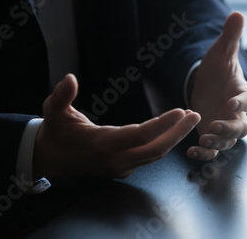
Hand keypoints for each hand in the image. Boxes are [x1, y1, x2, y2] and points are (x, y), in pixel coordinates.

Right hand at [34, 74, 200, 178]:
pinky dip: (163, 143)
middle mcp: (115, 159)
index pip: (139, 136)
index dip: (161, 125)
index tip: (180, 111)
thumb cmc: (55, 131)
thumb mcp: (53, 111)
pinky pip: (149, 156)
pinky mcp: (123, 168)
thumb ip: (61, 95)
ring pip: (155, 155)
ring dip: (174, 138)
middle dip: (178, 133)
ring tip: (188, 119)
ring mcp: (121, 167)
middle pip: (155, 149)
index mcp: (101, 144)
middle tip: (196, 115)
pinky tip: (172, 130)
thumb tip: (69, 78)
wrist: (50, 158)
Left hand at [188, 12, 246, 160]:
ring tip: (202, 142)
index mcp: (241, 92)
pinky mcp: (210, 134)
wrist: (208, 82)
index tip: (231, 103)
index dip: (242, 103)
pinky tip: (191, 152)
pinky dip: (203, 154)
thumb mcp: (220, 51)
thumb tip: (237, 14)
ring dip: (216, 144)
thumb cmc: (218, 67)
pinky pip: (211, 149)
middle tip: (215, 127)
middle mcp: (236, 113)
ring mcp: (223, 126)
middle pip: (240, 128)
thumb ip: (230, 37)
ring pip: (226, 142)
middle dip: (229, 130)